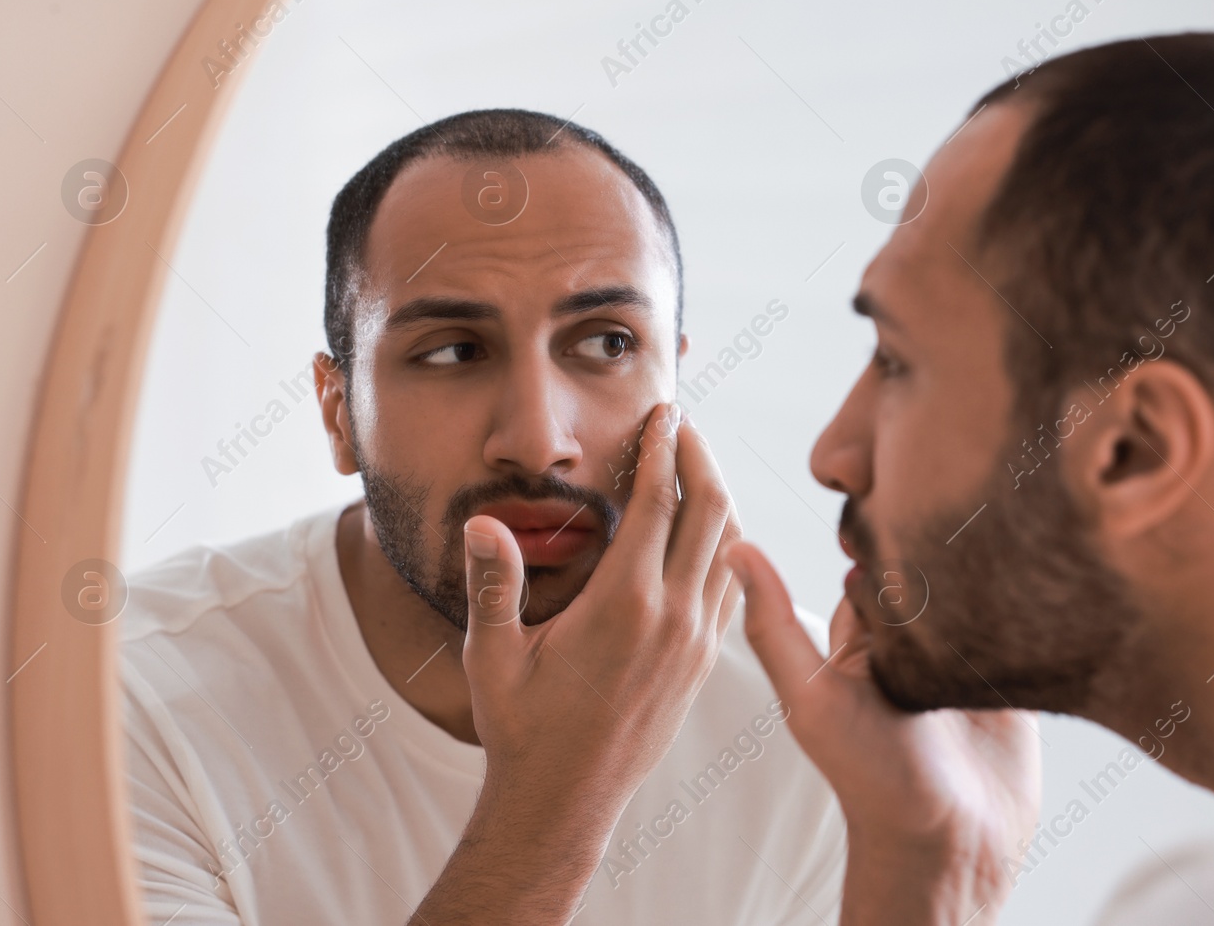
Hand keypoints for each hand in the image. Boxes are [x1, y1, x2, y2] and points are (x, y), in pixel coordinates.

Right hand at [411, 403, 741, 924]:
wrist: (565, 804)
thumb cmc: (522, 729)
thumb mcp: (494, 655)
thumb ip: (493, 584)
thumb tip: (481, 523)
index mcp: (625, 606)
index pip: (660, 503)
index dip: (664, 448)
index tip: (664, 409)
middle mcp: (673, 619)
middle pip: (712, 512)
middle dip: (700, 457)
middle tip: (682, 423)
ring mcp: (696, 643)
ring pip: (731, 547)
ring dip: (719, 497)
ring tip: (694, 464)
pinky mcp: (702, 664)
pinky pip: (730, 586)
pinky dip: (726, 543)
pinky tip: (706, 531)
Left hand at [731, 541, 1039, 925]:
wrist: (954, 841)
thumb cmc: (870, 779)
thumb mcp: (812, 700)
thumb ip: (774, 629)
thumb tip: (734, 548)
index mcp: (859, 640)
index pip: (868, 566)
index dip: (876, 536)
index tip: (886, 506)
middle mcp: (910, 641)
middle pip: (924, 568)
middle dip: (936, 542)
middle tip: (952, 519)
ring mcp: (963, 653)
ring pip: (973, 585)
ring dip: (983, 564)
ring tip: (995, 533)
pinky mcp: (1013, 669)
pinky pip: (1023, 618)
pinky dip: (1029, 597)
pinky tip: (1037, 569)